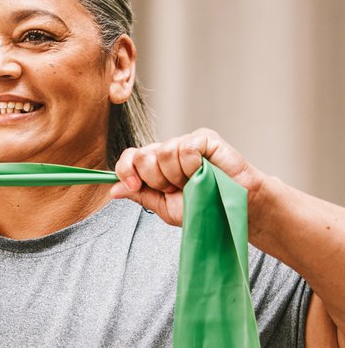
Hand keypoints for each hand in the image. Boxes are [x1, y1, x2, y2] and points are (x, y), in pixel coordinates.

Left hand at [109, 128, 269, 226]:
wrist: (235, 209)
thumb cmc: (204, 208)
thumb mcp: (165, 207)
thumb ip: (140, 195)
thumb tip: (112, 189)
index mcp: (155, 166)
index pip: (129, 157)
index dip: (126, 170)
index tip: (135, 185)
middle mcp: (167, 151)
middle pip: (142, 155)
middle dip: (155, 178)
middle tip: (175, 189)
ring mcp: (185, 142)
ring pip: (163, 152)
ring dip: (177, 175)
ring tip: (194, 182)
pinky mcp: (204, 138)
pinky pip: (185, 148)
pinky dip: (192, 165)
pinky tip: (204, 171)